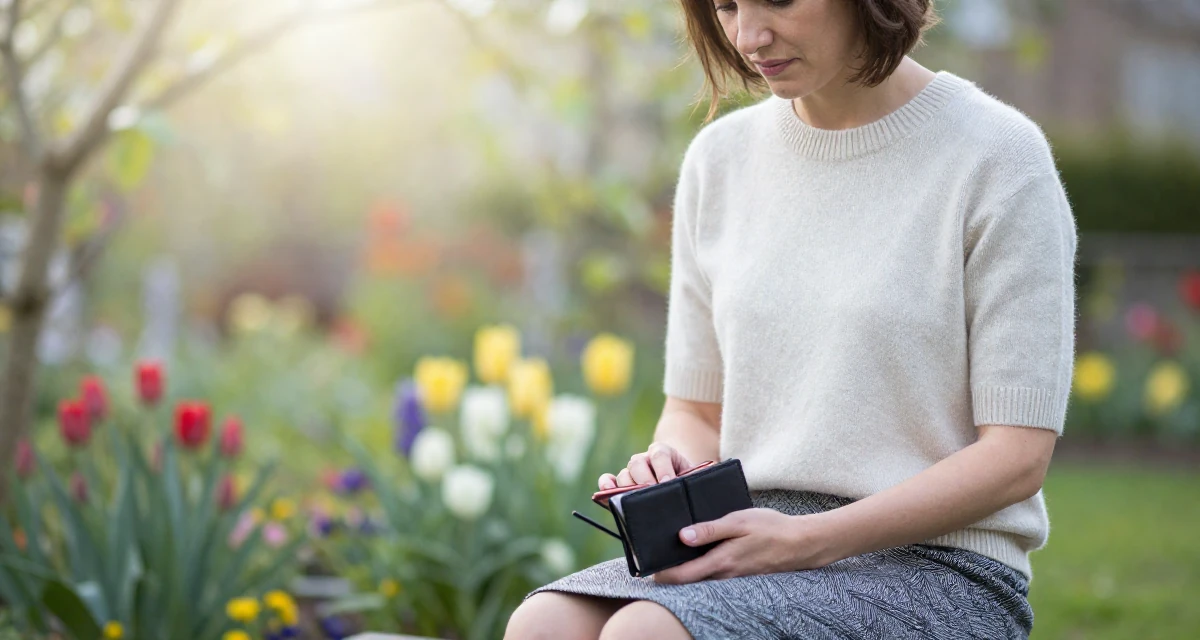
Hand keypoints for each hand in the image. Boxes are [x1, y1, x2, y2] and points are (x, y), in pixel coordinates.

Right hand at [598, 442, 691, 489]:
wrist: (678, 483)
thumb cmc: (686, 482)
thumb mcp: (692, 478)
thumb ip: (690, 481)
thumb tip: (686, 492)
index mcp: (662, 452)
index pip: (659, 454)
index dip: (663, 468)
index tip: (668, 482)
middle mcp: (644, 459)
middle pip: (638, 464)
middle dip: (644, 479)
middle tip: (651, 492)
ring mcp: (630, 471)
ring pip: (624, 474)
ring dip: (628, 487)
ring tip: (634, 499)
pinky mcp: (620, 484)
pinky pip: (608, 480)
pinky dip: (606, 485)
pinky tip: (607, 492)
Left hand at [652, 509, 837, 583]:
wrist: (802, 543)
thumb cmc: (771, 528)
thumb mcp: (738, 521)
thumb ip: (709, 529)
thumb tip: (682, 535)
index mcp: (720, 562)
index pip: (681, 577)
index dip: (660, 574)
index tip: (648, 565)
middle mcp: (724, 575)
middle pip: (688, 580)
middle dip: (671, 571)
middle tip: (657, 556)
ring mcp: (733, 578)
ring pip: (701, 578)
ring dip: (687, 568)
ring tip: (676, 550)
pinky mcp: (740, 575)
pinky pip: (715, 574)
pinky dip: (703, 566)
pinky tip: (703, 550)